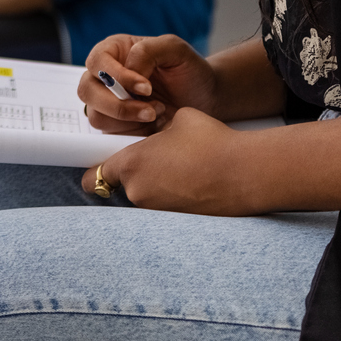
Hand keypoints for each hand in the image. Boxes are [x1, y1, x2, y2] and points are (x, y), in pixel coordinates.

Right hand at [76, 33, 218, 134]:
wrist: (205, 100)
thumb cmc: (189, 70)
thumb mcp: (175, 50)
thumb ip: (148, 50)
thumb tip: (128, 70)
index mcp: (114, 51)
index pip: (97, 61)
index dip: (116, 76)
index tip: (146, 88)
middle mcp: (105, 76)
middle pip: (87, 91)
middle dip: (118, 105)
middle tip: (150, 110)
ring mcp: (108, 102)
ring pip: (96, 115)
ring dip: (127, 120)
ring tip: (156, 114)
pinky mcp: (116, 125)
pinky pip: (110, 134)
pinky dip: (132, 132)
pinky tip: (153, 125)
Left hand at [81, 108, 255, 214]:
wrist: (246, 173)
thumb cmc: (212, 141)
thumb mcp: (178, 118)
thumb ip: (156, 128)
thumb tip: (156, 135)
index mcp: (131, 164)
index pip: (94, 176)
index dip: (97, 170)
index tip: (103, 167)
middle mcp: (137, 192)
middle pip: (123, 185)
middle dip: (137, 174)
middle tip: (162, 161)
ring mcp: (157, 211)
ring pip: (146, 195)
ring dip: (157, 185)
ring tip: (185, 170)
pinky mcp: (177, 223)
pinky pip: (165, 206)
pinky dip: (174, 197)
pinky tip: (195, 184)